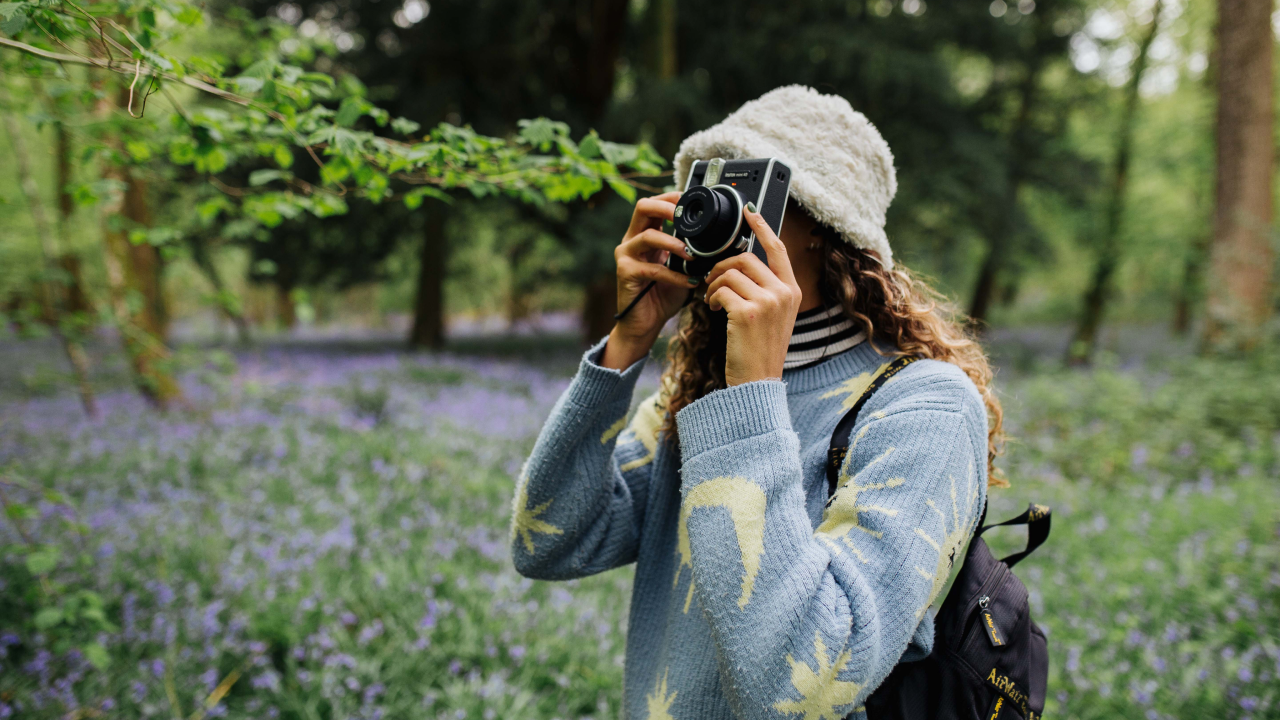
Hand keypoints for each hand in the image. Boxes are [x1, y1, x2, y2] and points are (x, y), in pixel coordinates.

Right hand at [601, 191, 698, 369]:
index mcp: (644, 234)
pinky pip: (653, 268)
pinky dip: (674, 275)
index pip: (654, 204)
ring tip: (690, 254)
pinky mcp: (626, 273)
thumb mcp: (680, 267)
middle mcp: (631, 240)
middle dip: (667, 207)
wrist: (644, 323)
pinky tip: (689, 282)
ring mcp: (626, 255)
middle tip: (685, 216)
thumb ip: (690, 250)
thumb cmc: (662, 295)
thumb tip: (717, 238)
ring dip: (673, 243)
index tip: (692, 201)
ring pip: (647, 236)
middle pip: (643, 207)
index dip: (672, 197)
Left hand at [704, 206, 802, 385]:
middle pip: (746, 257)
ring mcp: (768, 302)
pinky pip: (720, 290)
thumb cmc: (759, 350)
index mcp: (791, 291)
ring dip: (713, 283)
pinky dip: (711, 297)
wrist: (758, 382)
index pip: (778, 249)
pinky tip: (712, 310)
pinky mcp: (747, 313)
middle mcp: (784, 293)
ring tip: (711, 300)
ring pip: (730, 272)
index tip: (749, 212)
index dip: (762, 227)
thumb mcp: (772, 316)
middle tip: (712, 281)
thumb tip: (740, 264)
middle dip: (722, 266)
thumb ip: (764, 289)